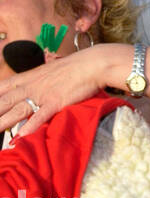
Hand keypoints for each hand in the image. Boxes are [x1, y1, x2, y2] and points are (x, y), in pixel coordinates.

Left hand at [0, 45, 117, 134]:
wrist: (92, 63)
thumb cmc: (73, 68)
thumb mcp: (48, 72)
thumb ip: (35, 82)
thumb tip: (28, 90)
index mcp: (27, 78)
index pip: (1, 89)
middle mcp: (30, 87)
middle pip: (3, 102)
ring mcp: (42, 94)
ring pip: (17, 110)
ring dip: (2, 123)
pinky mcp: (56, 101)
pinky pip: (41, 115)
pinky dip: (31, 125)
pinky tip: (21, 135)